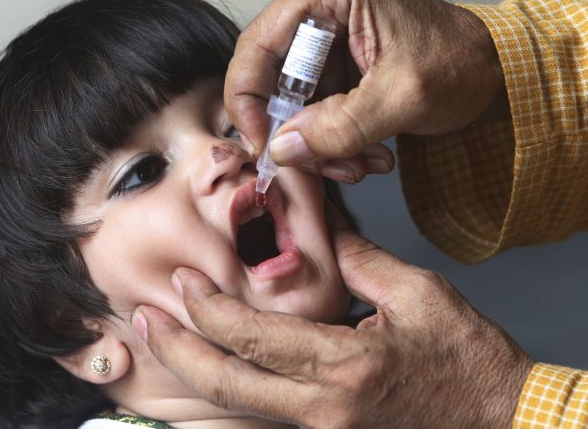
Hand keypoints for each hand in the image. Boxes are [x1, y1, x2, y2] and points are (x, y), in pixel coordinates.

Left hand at [133, 229, 531, 427]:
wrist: (496, 416)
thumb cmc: (465, 355)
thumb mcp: (416, 293)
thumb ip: (358, 258)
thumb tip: (318, 229)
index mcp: (344, 366)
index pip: (254, 337)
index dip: (210, 308)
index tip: (183, 279)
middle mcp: (323, 407)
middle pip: (227, 385)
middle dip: (177, 350)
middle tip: (142, 319)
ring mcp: (321, 427)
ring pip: (238, 403)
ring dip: (195, 368)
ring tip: (160, 336)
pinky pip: (262, 409)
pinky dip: (228, 383)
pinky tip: (210, 358)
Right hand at [225, 0, 508, 174]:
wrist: (494, 74)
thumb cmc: (461, 60)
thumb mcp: (402, 96)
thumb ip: (340, 126)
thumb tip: (284, 148)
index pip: (257, 46)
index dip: (249, 99)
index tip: (264, 143)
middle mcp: (320, 20)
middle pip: (271, 84)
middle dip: (295, 134)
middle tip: (316, 165)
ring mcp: (327, 53)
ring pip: (293, 111)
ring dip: (321, 148)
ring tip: (360, 164)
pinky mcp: (338, 79)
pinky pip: (316, 121)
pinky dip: (336, 148)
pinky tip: (368, 156)